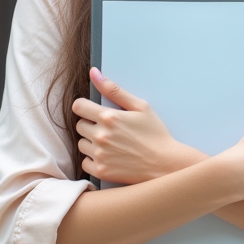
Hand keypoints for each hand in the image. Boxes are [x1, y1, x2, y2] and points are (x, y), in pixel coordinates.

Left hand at [72, 68, 203, 183]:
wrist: (165, 164)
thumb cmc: (155, 134)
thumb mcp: (140, 106)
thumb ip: (114, 89)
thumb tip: (94, 73)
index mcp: (109, 117)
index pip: (78, 106)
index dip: (85, 107)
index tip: (93, 111)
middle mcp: (101, 136)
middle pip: (79, 125)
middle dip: (91, 125)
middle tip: (109, 129)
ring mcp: (100, 155)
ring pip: (81, 144)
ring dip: (91, 143)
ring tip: (110, 144)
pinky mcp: (101, 171)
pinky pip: (85, 162)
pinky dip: (94, 160)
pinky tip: (109, 157)